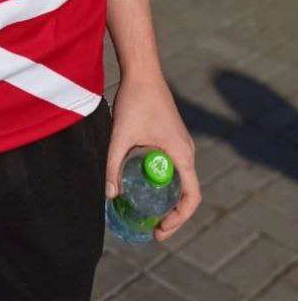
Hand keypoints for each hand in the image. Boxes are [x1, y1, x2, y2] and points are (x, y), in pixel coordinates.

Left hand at [106, 74, 200, 240]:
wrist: (142, 70)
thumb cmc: (135, 100)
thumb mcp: (121, 135)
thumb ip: (113, 165)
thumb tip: (109, 196)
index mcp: (182, 154)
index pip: (191, 197)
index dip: (179, 219)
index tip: (160, 230)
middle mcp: (186, 151)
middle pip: (186, 192)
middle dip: (171, 213)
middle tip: (150, 227)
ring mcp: (180, 143)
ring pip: (179, 179)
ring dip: (166, 197)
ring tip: (146, 210)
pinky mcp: (171, 136)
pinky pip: (172, 166)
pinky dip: (162, 181)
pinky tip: (142, 184)